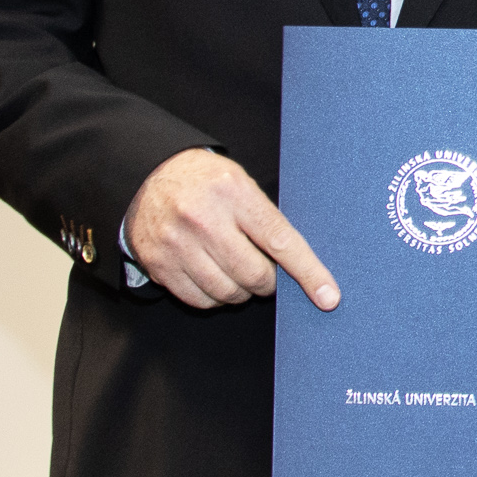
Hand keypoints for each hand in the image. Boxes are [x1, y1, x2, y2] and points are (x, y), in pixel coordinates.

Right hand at [125, 148, 338, 312]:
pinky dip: (214, 297)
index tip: (329, 297)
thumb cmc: (206, 182)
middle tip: (266, 273)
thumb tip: (302, 266)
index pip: (281, 241)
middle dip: (268, 282)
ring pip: (227, 293)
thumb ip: (266, 219)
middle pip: (254, 275)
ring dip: (241, 292)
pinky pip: (200, 300)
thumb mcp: (240, 183)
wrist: (147, 175)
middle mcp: (203, 218)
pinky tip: (213, 277)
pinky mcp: (158, 264)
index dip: (309, 273)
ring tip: (237, 272)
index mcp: (233, 193)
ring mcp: (176, 243)